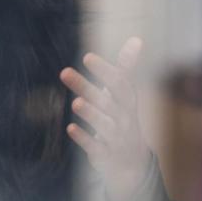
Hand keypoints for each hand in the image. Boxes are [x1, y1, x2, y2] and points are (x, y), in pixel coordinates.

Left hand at [59, 37, 150, 200]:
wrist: (132, 160)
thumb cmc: (123, 117)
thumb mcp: (125, 94)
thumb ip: (126, 67)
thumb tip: (137, 39)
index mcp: (128, 101)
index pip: (120, 83)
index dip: (105, 70)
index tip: (87, 57)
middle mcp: (124, 118)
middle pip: (108, 101)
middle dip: (86, 87)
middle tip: (64, 72)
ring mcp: (117, 138)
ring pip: (105, 126)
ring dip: (90, 113)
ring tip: (75, 102)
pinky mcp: (106, 155)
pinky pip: (97, 148)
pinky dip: (85, 139)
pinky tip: (71, 128)